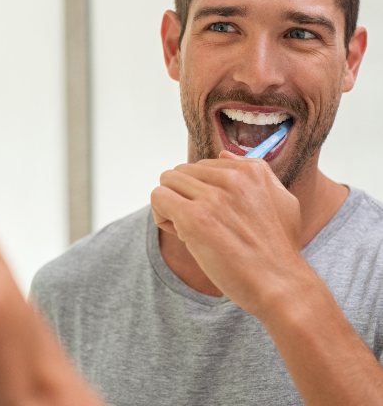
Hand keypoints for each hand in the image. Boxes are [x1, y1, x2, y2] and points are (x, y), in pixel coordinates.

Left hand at [151, 151, 303, 318]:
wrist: (281, 285)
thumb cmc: (279, 250)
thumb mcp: (281, 200)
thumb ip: (255, 172)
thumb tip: (223, 154)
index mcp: (251, 170)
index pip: (204, 166)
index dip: (202, 191)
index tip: (213, 215)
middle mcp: (232, 178)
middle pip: (182, 171)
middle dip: (184, 196)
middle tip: (199, 225)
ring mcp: (212, 197)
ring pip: (167, 181)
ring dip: (171, 205)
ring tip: (188, 230)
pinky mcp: (195, 218)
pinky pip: (159, 197)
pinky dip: (161, 215)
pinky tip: (179, 234)